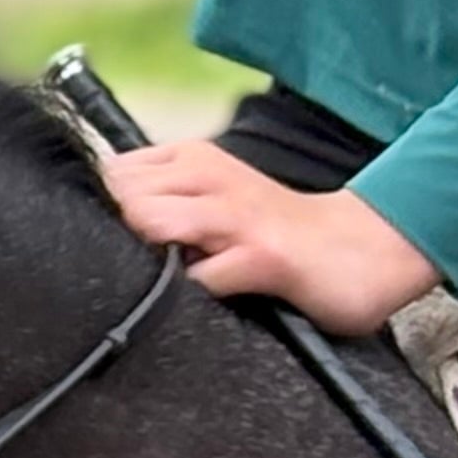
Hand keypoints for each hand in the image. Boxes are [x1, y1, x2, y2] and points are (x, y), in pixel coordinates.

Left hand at [102, 141, 438, 334]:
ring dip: (147, 257)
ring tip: (173, 277)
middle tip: (147, 263)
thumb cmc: (272, 231)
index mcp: (190, 159)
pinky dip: (189, 292)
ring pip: (150, 223)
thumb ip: (160, 203)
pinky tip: (202, 299)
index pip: (111, 175)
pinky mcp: (260, 257)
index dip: (104, 213)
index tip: (121, 240)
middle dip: (118, 236)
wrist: (359, 248)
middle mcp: (207, 175)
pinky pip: (199, 277)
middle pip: (120, 197)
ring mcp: (234, 215)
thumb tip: (98, 225)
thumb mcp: (209, 198)